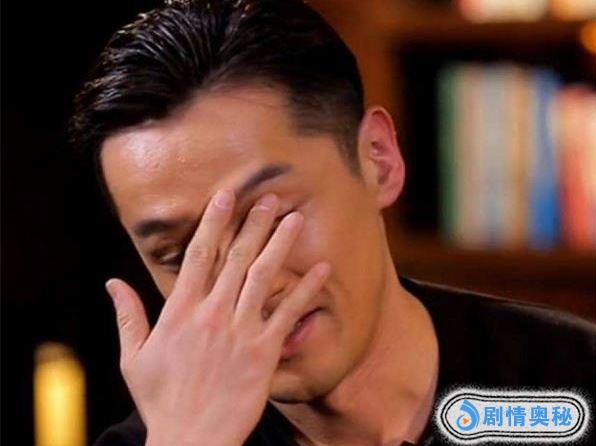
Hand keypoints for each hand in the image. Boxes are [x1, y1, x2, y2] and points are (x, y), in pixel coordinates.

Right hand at [105, 190, 329, 445]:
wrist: (191, 440)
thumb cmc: (161, 401)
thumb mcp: (133, 358)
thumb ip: (127, 315)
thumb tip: (111, 283)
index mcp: (180, 311)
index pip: (198, 255)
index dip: (214, 222)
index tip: (226, 196)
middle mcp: (212, 314)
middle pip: (235, 257)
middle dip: (253, 223)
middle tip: (270, 198)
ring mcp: (240, 331)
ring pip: (262, 276)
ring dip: (279, 244)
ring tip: (294, 218)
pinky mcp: (264, 352)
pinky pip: (288, 314)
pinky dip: (306, 289)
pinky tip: (321, 269)